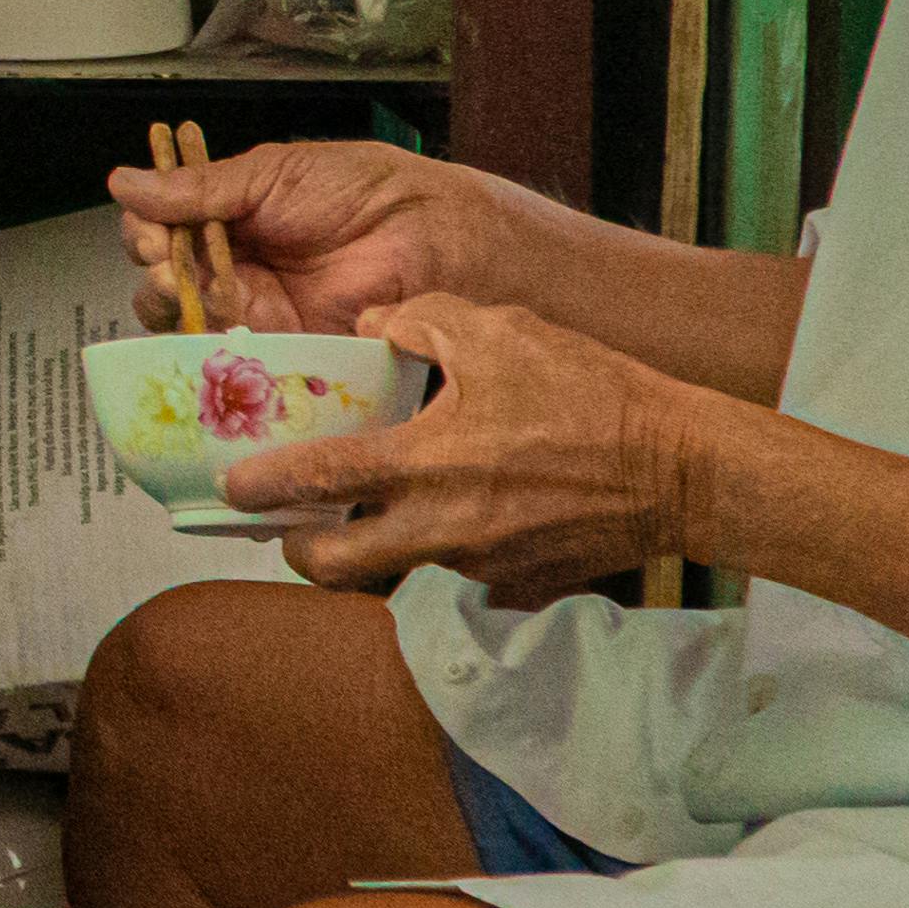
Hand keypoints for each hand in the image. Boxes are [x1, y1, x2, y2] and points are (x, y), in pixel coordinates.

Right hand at [110, 137, 541, 335]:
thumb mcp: (272, 173)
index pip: (164, 226)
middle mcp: (238, 264)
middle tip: (164, 259)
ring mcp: (254, 310)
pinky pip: (223, 354)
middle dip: (153, 268)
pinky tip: (207, 320)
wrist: (427, 239)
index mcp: (232, 215)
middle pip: (164, 277)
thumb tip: (124, 182)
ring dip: (168, 303)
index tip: (150, 229)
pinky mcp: (275, 348)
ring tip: (179, 285)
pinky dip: (202, 342)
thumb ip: (198, 187)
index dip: (146, 229)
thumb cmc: (364, 192)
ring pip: (183, 319)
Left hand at [225, 294, 699, 600]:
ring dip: (374, 549)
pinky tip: (463, 514)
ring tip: (372, 513)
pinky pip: (461, 574)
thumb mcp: (501, 330)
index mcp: (427, 463)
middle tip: (288, 530)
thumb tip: (376, 326)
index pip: (319, 484)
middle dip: (300, 553)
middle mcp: (442, 527)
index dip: (262, 488)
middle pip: (335, 568)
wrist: (678, 467)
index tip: (230, 488)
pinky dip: (446, 549)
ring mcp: (480, 566)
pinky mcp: (517, 586)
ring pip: (398, 570)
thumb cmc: (591, 393)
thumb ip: (421, 321)